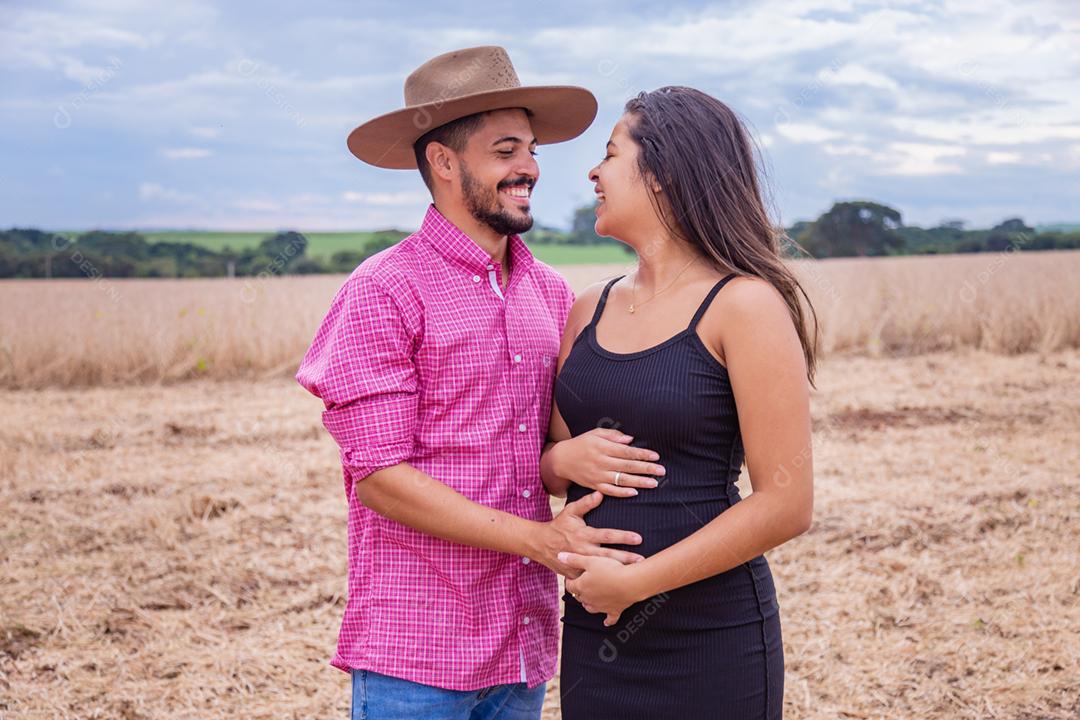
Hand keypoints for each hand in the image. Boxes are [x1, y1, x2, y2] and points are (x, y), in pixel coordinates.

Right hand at [532, 491, 644, 576]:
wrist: (540, 544)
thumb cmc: (558, 526)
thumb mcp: (570, 512)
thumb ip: (586, 503)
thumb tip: (600, 493)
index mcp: (584, 535)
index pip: (607, 535)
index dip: (623, 537)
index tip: (638, 538)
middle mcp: (583, 550)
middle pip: (608, 555)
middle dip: (626, 558)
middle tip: (641, 560)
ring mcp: (579, 564)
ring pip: (601, 569)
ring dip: (617, 571)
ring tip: (633, 574)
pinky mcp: (575, 574)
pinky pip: (590, 580)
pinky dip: (602, 582)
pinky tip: (615, 585)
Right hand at [550, 428, 664, 497]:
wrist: (561, 460)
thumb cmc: (581, 443)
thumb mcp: (595, 433)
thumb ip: (613, 436)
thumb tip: (631, 440)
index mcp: (603, 448)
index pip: (626, 452)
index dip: (642, 454)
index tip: (655, 456)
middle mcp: (601, 462)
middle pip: (627, 466)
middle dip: (646, 469)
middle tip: (661, 471)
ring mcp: (598, 475)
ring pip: (621, 480)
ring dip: (639, 482)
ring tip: (654, 483)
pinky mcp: (594, 485)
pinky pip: (610, 491)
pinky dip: (622, 493)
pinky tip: (634, 493)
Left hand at [561, 551, 646, 626]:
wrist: (630, 582)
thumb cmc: (610, 570)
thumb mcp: (590, 560)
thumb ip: (574, 559)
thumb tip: (559, 557)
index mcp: (581, 586)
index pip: (570, 585)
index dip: (569, 580)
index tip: (571, 576)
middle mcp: (589, 599)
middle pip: (579, 597)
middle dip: (578, 591)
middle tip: (580, 585)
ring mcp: (601, 607)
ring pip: (590, 608)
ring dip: (588, 604)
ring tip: (589, 599)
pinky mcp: (614, 611)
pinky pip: (609, 619)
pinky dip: (607, 621)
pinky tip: (606, 622)